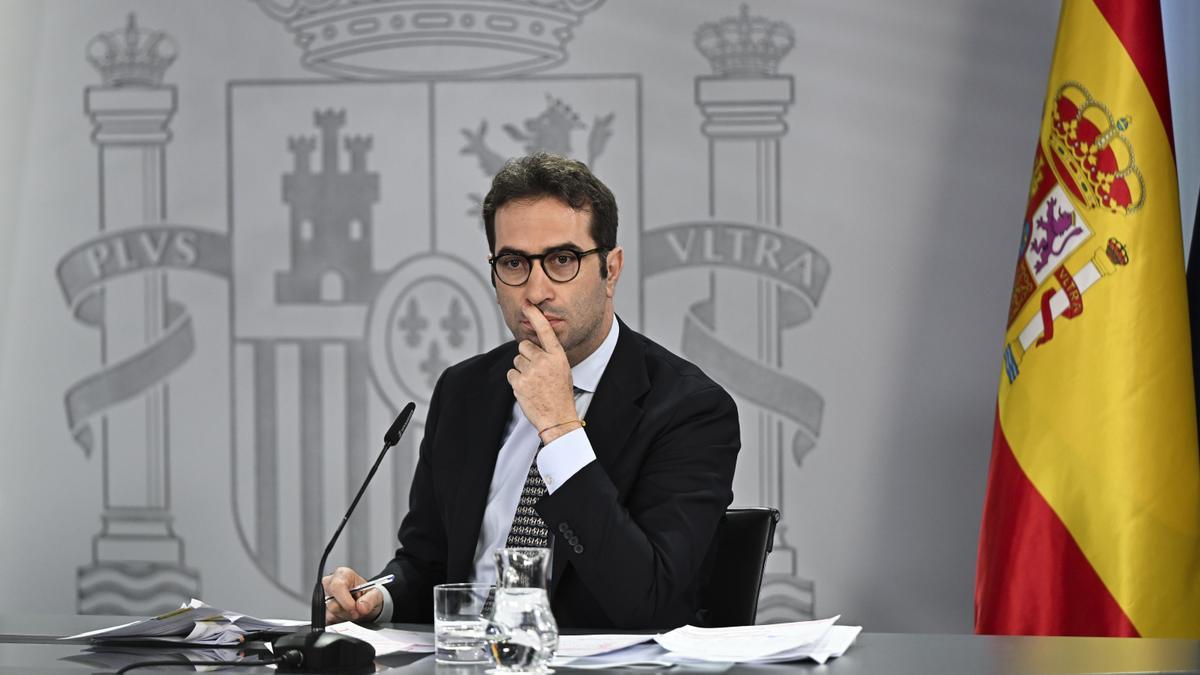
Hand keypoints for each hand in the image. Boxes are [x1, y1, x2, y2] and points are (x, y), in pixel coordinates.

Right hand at [322, 566, 382, 624]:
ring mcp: (325, 597)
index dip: (346, 601)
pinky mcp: (323, 610)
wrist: (366, 602)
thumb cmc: (368, 594)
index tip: (355, 608)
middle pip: (331, 602)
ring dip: (344, 616)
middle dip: (347, 610)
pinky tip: (346, 615)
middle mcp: (330, 584)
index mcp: (343, 574)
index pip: (337, 586)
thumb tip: (361, 607)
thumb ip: (370, 600)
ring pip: (330, 613)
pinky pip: (328, 620)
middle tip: (357, 611)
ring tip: (353, 611)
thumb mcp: (376, 595)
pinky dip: (339, 620)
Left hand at [508, 303, 578, 441]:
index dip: (535, 315)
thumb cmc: (560, 394)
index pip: (545, 331)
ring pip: (517, 360)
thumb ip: (548, 356)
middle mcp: (544, 361)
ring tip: (534, 382)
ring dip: (521, 369)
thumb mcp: (562, 369)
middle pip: (523, 346)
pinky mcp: (519, 383)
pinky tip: (527, 389)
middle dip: (526, 355)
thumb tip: (530, 346)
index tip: (527, 304)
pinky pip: (511, 374)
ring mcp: (531, 372)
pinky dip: (516, 381)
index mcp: (557, 356)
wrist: (558, 418)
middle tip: (535, 371)